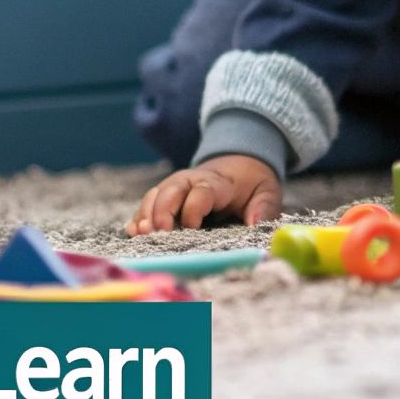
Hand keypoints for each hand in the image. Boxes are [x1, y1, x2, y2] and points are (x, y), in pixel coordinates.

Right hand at [125, 154, 281, 234]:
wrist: (237, 165)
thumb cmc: (251, 184)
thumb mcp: (266, 192)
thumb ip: (264, 208)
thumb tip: (255, 225)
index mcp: (217, 182)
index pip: (202, 191)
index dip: (194, 208)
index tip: (194, 228)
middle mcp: (191, 182)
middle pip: (170, 190)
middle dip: (162, 211)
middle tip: (158, 233)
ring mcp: (174, 188)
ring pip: (154, 196)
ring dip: (146, 214)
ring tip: (141, 233)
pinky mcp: (164, 198)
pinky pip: (147, 205)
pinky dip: (139, 217)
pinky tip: (133, 232)